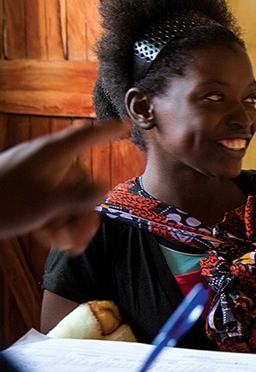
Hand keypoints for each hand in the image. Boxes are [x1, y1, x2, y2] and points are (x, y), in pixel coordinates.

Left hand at [0, 120, 128, 252]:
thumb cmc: (5, 202)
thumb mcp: (51, 203)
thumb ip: (83, 195)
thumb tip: (102, 189)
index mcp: (56, 153)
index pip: (90, 134)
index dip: (110, 130)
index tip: (126, 127)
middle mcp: (48, 161)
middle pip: (83, 181)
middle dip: (85, 212)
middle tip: (80, 239)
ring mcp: (36, 176)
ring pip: (68, 197)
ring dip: (70, 223)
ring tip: (64, 245)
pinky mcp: (25, 192)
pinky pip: (51, 203)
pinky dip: (55, 222)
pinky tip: (52, 240)